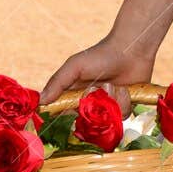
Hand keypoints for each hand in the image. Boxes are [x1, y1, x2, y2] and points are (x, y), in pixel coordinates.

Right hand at [40, 34, 156, 115]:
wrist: (132, 49)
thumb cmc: (101, 54)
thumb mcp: (75, 66)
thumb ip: (58, 82)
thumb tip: (40, 101)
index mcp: (74, 95)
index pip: (63, 114)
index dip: (64, 118)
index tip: (70, 113)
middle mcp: (89, 104)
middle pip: (85, 122)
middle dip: (93, 107)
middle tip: (98, 88)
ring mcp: (106, 107)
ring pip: (105, 120)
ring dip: (110, 102)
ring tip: (113, 85)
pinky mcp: (123, 108)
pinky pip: (122, 116)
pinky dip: (124, 102)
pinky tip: (125, 88)